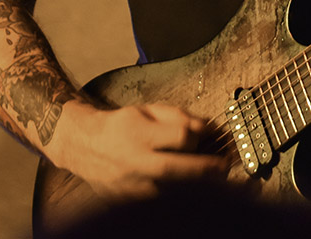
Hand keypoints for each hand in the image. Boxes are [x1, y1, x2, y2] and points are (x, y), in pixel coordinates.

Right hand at [54, 101, 231, 200]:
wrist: (86, 147)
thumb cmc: (123, 125)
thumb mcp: (149, 110)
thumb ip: (179, 117)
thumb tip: (207, 127)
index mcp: (140, 134)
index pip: (178, 137)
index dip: (199, 136)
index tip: (213, 135)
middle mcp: (134, 162)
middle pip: (174, 169)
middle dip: (203, 170)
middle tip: (224, 167)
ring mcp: (130, 185)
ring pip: (170, 189)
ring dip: (194, 185)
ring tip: (214, 178)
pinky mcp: (128, 201)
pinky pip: (160, 199)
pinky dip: (178, 193)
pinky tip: (189, 186)